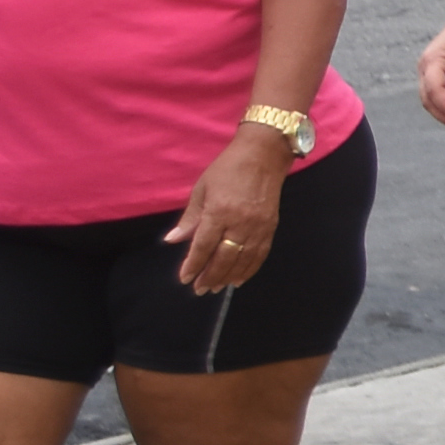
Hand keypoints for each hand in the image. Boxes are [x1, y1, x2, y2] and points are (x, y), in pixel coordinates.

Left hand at [166, 134, 291, 294]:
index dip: (193, 265)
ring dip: (229, 276)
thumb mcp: (202, 188)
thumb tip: (173, 240)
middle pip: (224, 257)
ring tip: (216, 287)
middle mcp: (240, 222)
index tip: (185, 278)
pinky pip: (260, 254)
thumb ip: (190, 217)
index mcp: (219, 211)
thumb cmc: (228, 168)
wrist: (264, 155)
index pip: (203, 246)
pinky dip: (250, 269)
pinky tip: (240, 278)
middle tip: (199, 289)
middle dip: (210, 276)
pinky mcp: (271, 226)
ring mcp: (258, 226)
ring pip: (243, 260)